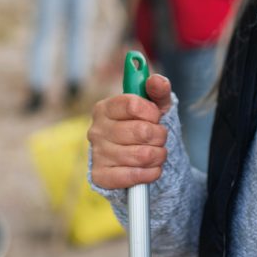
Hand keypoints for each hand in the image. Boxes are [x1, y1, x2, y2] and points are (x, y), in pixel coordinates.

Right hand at [88, 74, 170, 189]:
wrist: (137, 159)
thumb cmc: (145, 128)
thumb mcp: (155, 107)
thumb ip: (158, 90)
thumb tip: (157, 80)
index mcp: (105, 108)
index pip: (132, 105)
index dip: (152, 112)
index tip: (156, 116)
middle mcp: (96, 130)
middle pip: (141, 131)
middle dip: (160, 135)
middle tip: (160, 137)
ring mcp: (97, 154)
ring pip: (142, 155)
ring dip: (158, 155)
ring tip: (157, 153)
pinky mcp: (101, 176)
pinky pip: (133, 176)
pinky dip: (150, 173)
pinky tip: (151, 169)